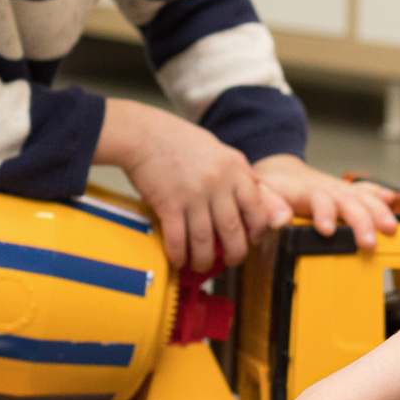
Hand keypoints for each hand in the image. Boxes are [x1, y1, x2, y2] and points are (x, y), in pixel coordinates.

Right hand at [101, 99, 282, 271]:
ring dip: (204, 260)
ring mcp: (192, 195)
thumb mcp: (218, 149)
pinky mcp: (168, 204)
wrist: (143, 134)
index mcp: (232, 169)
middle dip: (234, 253)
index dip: (256, 229)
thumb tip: (256, 191)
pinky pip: (178, 239)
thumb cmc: (178, 140)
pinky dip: (179, 255)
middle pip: (233, 230)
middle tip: (230, 261)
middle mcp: (216, 183)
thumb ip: (238, 170)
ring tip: (201, 265)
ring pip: (205, 240)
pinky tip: (178, 260)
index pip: (255, 207)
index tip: (251, 238)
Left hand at [252, 154, 399, 250]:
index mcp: (302, 191)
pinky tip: (391, 200)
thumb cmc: (268, 186)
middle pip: (347, 200)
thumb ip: (266, 206)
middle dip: (361, 220)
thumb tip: (278, 220)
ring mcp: (337, 189)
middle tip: (369, 241)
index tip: (326, 230)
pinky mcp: (344, 192)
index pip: (316, 198)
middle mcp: (324, 188)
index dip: (324, 212)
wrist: (277, 170)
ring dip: (377, 211)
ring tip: (390, 228)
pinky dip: (379, 195)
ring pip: (361, 196)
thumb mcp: (258, 193)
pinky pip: (364, 190)